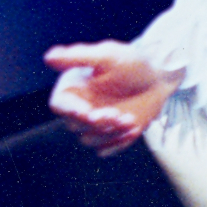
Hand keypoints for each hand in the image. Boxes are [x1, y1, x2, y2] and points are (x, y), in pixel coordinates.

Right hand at [43, 41, 175, 154]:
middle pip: (74, 125)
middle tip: (117, 113)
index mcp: (74, 88)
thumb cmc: (132, 64)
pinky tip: (133, 130)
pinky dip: (117, 144)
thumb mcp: (108, 56)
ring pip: (89, 140)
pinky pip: (105, 150)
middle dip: (96, 123)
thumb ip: (78, 57)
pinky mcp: (110, 136)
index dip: (70, 111)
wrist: (158, 80)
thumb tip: (48, 58)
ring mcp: (95, 124)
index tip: (87, 112)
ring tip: (130, 120)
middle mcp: (80, 107)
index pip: (59, 105)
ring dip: (109, 134)